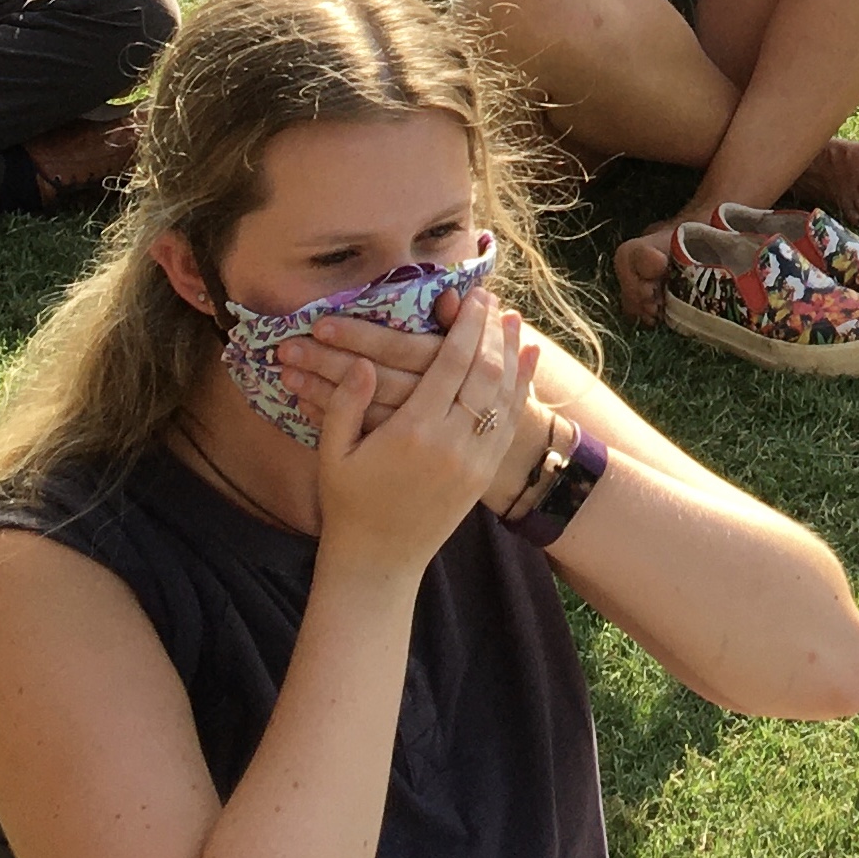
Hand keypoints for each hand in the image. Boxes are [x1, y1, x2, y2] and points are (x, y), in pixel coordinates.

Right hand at [308, 286, 537, 584]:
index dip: (465, 326)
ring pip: (504, 394)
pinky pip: (509, 422)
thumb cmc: (348, 502)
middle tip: (493, 299)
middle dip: (491, 331)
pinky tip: (525, 362)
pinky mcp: (483, 475)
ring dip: (511, 353)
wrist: (379, 561)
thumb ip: (345, 404)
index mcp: (413, 432)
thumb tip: (362, 362)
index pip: (451, 364)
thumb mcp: (333, 453)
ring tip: (514, 320)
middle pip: (484, 372)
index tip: (472, 297)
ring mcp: (473, 461)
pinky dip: (520, 387)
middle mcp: (451, 443)